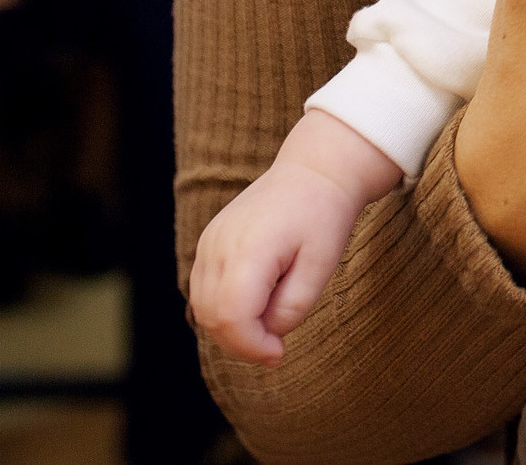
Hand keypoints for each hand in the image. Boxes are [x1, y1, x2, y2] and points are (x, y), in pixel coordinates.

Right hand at [189, 110, 402, 365]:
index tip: (279, 355)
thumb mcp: (322, 266)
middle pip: (212, 317)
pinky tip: (256, 306)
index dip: (251, 347)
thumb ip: (292, 308)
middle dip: (241, 343)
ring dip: (230, 328)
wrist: (315, 171)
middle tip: (276, 350)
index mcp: (248, 250)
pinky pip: (203, 289)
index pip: (231, 318)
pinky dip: (223, 308)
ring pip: (202, 306)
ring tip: (268, 329)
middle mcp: (218, 246)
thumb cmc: (324, 217)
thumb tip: (267, 335)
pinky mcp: (208, 241)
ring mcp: (208, 242)